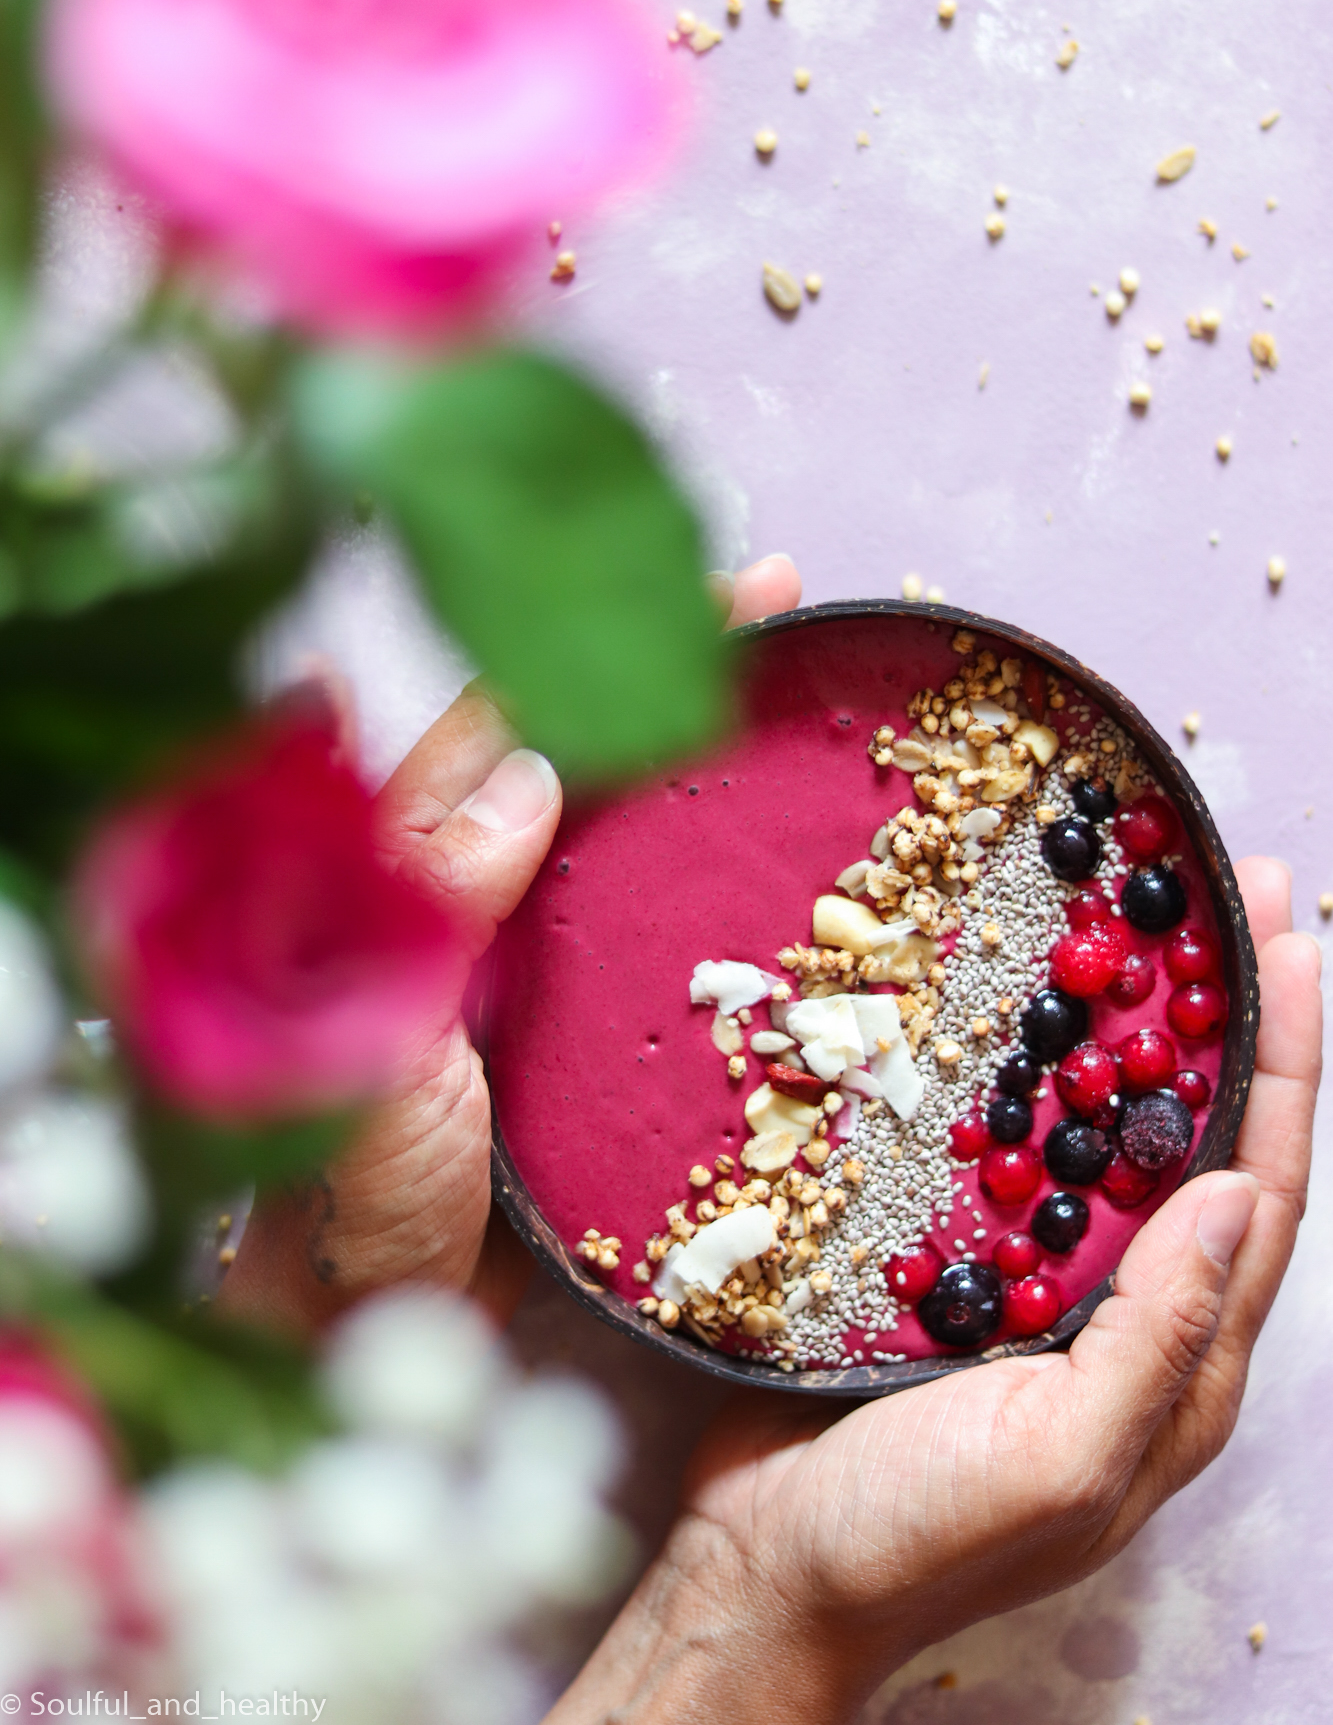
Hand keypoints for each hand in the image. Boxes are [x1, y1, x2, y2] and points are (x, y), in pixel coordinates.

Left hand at [222, 555, 802, 1334]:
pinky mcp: (576, 1012)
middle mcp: (459, 887)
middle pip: (570, 740)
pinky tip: (772, 838)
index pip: (501, 722)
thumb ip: (418, 921)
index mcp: (393, 872)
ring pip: (614, 812)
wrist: (373, 1326)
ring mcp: (524, 948)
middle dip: (665, 659)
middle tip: (783, 597)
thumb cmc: (343, 1209)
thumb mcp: (368, 1063)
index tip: (700, 587)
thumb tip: (525, 783)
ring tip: (799, 681)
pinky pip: (646, 906)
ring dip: (695, 742)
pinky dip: (707, 855)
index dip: (598, 645)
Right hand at [552, 857, 1320, 1723]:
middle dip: (1225, 1014)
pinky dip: (1023, 1070)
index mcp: (1177, 1366)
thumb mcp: (1059, 1460)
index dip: (1283, 1063)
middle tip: (1231, 890)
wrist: (766, 1570)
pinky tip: (1009, 1005)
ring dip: (1127, 1023)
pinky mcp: (953, 1262)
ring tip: (1136, 918)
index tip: (1288, 942)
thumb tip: (1235, 1192)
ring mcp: (1038, 1284)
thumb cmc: (918, 1539)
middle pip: (1196, 1138)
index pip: (1259, 1189)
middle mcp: (1125, 1312)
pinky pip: (1008, 1149)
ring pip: (1103, 1131)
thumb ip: (1160, 1337)